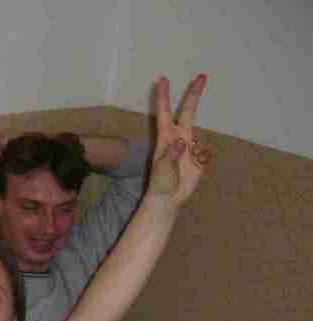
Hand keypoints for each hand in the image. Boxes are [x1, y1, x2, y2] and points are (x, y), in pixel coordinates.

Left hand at [147, 74, 209, 206]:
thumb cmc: (160, 182)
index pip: (165, 113)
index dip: (164, 97)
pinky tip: (196, 167)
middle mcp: (178, 138)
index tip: (163, 79)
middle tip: (202, 76)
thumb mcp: (163, 167)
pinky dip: (204, 158)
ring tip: (189, 164)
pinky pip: (206, 151)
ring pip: (200, 137)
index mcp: (166, 138)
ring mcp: (189, 147)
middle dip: (194, 94)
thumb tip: (182, 141)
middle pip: (188, 111)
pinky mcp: (199, 157)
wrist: (169, 198)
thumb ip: (172, 154)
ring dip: (198, 149)